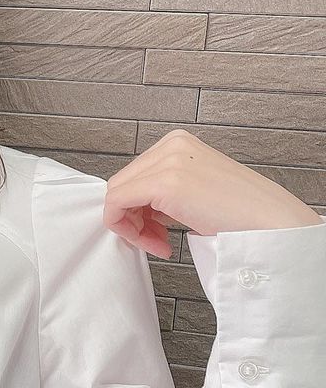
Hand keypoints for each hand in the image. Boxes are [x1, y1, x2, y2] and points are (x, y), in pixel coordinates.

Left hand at [103, 129, 321, 257]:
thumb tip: (135, 206)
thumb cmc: (241, 213)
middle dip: (133, 219)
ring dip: (133, 228)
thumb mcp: (196, 189)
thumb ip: (165, 189)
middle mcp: (171, 145)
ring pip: (116, 196)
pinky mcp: (164, 183)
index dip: (136, 209)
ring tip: (162, 244)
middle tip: (157, 241)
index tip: (155, 231)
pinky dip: (129, 231)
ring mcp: (168, 161)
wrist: (271, 223)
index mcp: (178, 143)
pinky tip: (161, 244)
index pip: (134, 175)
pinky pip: (117, 205)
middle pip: (123, 184)